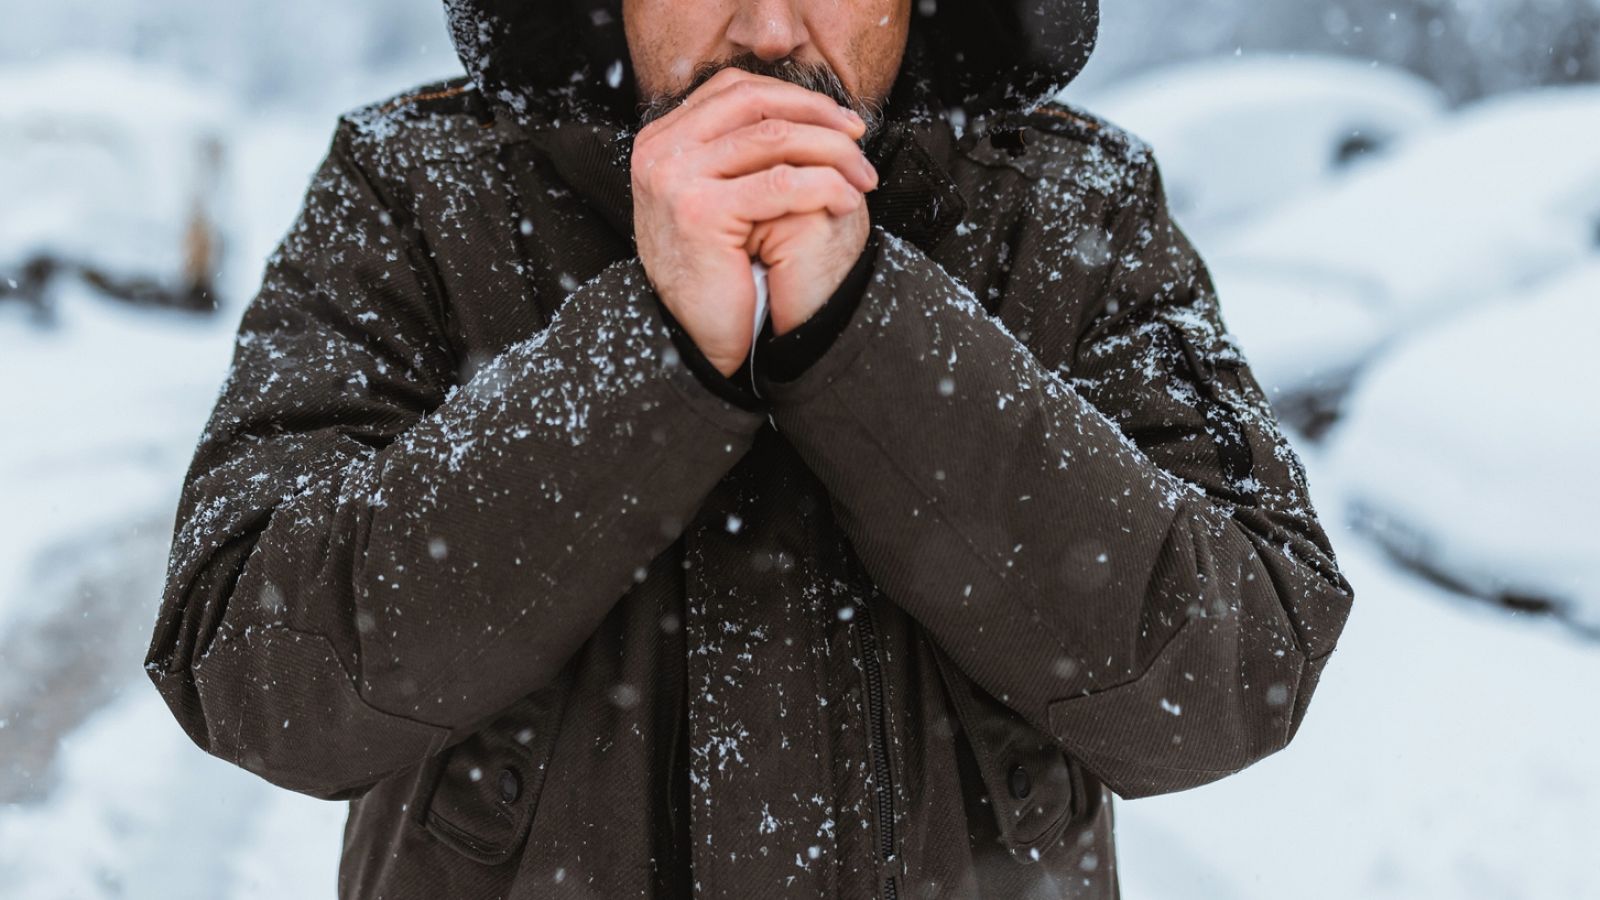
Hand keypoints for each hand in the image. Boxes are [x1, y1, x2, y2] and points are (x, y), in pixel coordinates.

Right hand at [631, 67, 876, 376]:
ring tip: (862, 176)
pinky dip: (823, 186)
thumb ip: (734, 152)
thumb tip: (797, 110)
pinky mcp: (699, 212)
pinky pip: (779, 184)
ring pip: (773, 139)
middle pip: (754, 102)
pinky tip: (846, 201)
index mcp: (661, 140)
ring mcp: (673, 178)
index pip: (736, 89)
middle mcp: (658, 152)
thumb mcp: (716, 197)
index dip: (795, 96)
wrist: (694, 337)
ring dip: (831, 152)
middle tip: (858, 138)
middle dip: (818, 115)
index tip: (837, 120)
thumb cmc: (715, 272)